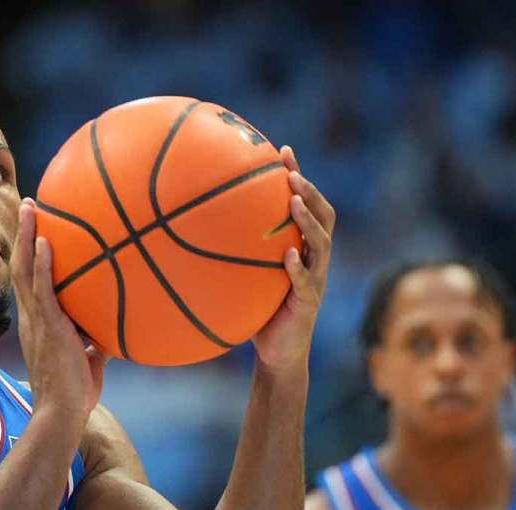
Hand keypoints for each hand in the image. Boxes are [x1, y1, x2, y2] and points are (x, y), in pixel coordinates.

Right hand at [11, 197, 108, 424]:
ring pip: (24, 269)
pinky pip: (42, 289)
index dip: (27, 255)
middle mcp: (31, 317)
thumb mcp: (89, 362)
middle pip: (20, 265)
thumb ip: (96, 345)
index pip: (28, 282)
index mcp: (37, 324)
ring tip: (30, 207)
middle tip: (28, 205)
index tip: (32, 231)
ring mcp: (37, 320)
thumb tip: (114, 337)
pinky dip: (41, 264)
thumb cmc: (75, 394)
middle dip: (22, 233)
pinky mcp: (49, 326)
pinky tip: (43, 241)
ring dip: (26, 236)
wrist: (63, 413)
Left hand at [251, 146, 335, 373]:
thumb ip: (234, 252)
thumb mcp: (246, 276)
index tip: (283, 150)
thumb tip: (190, 227)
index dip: (299, 177)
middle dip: (310, 191)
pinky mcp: (308, 303)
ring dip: (307, 220)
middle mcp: (314, 260)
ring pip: (321, 244)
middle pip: (324, 216)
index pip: (308, 205)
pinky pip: (305, 282)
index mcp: (303, 248)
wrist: (277, 353)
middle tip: (292, 172)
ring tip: (294, 201)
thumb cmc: (257, 311)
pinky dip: (297, 267)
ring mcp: (315, 280)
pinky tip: (287, 256)